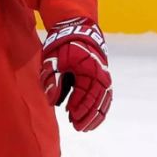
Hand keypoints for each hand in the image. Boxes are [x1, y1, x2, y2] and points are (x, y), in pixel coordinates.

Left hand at [40, 17, 111, 131]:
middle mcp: (100, 74)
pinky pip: (104, 95)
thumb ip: (52, 80)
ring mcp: (103, 75)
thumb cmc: (62, 44)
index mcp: (89, 70)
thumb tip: (52, 101)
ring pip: (103, 100)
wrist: (77, 28)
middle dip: (88, 116)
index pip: (86, 95)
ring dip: (95, 114)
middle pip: (97, 101)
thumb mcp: (53, 59)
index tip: (71, 118)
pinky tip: (93, 115)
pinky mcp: (102, 76)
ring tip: (85, 127)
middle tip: (79, 128)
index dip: (79, 108)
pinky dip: (100, 106)